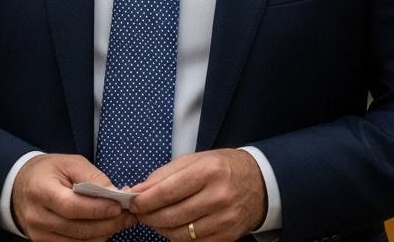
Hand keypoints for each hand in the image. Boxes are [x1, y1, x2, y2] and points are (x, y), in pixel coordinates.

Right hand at [12, 153, 134, 241]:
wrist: (20, 185)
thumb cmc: (49, 171)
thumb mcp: (70, 163)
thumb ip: (92, 176)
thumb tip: (115, 193)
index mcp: (41, 190)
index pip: (71, 206)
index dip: (97, 209)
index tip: (118, 206)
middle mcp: (37, 216)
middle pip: (77, 228)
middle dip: (107, 223)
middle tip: (128, 215)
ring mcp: (38, 233)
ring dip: (103, 233)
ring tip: (120, 221)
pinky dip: (92, 239)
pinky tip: (104, 228)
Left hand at [128, 149, 267, 241]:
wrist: (260, 183)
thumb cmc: (224, 168)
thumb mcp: (196, 160)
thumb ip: (164, 175)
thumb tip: (137, 191)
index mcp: (209, 171)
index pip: (166, 192)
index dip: (144, 201)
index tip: (133, 202)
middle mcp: (219, 196)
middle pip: (170, 215)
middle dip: (149, 216)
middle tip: (141, 212)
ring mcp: (224, 219)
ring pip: (178, 233)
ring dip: (161, 228)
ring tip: (157, 218)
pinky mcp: (227, 236)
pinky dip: (178, 237)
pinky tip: (176, 225)